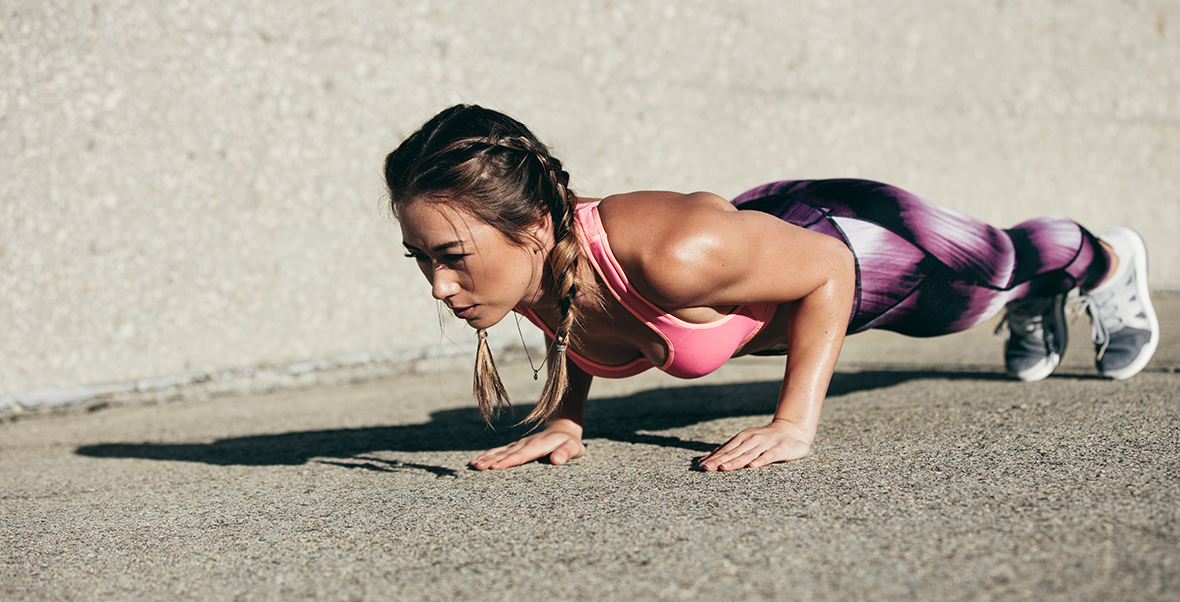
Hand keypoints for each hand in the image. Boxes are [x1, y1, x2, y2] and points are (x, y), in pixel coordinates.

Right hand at [469, 419, 584, 470]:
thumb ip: (565, 453)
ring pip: (500, 451)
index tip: (495, 467)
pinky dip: (488, 454)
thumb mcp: (573, 448)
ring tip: (473, 465)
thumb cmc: (570, 442)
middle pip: (506, 454)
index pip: (521, 456)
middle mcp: (525, 444)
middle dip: (491, 460)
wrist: (564, 428)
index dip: (508, 461)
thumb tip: (556, 460)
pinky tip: (478, 460)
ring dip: (487, 457)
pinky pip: (500, 450)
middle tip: (477, 467)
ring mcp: (519, 444)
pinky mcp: (517, 446)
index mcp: (538, 446)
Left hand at [697, 420, 811, 471]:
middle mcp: (752, 439)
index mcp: (742, 438)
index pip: (726, 450)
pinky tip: (753, 466)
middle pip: (734, 452)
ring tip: (724, 468)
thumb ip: (730, 450)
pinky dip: (761, 460)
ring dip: (736, 461)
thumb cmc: (765, 440)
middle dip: (719, 460)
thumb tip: (707, 460)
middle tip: (706, 469)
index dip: (713, 458)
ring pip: (749, 454)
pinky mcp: (781, 449)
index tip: (701, 466)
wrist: (792, 429)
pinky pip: (769, 455)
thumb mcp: (747, 442)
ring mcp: (766, 444)